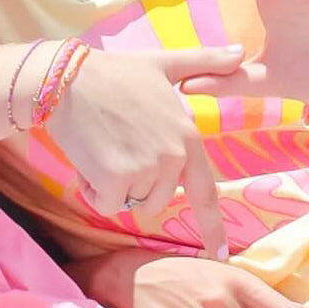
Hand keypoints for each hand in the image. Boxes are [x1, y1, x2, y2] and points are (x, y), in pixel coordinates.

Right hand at [47, 44, 245, 253]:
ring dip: (113, 186)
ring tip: (101, 148)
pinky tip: (86, 160)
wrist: (66, 80)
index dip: (213, 227)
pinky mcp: (115, 179)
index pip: (205, 193)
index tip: (221, 256)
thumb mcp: (163, 63)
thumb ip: (205, 61)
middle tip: (116, 146)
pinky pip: (106, 204)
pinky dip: (92, 190)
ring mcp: (145, 169)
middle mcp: (172, 157)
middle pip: (157, 198)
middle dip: (135, 182)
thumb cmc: (114, 72)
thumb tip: (242, 52)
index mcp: (187, 137)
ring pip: (130, 201)